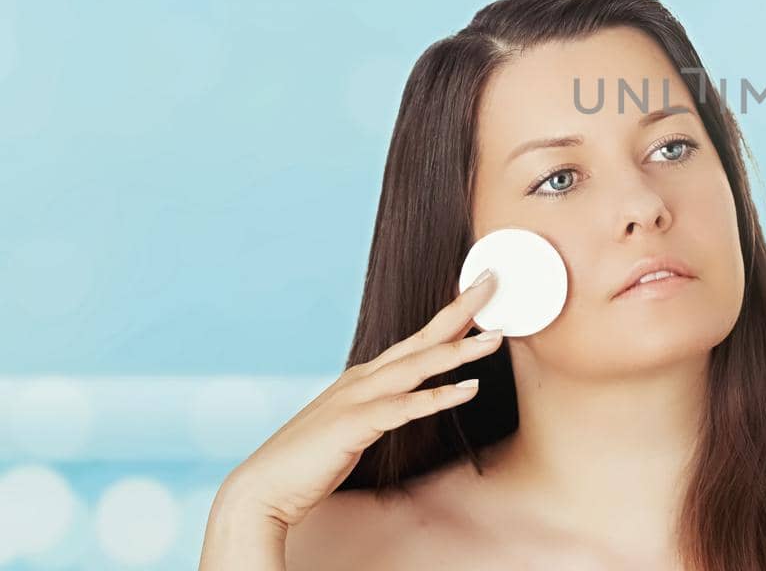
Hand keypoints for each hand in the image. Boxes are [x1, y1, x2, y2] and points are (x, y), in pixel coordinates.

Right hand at [219, 268, 502, 529]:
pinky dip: (436, 397)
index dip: (450, 316)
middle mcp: (362, 379)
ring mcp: (357, 398)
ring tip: (494, 337)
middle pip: (421, 339)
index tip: (480, 294)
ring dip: (457, 350)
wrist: (264, 488)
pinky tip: (468, 390)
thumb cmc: (311, 459)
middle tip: (492, 284)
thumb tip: (409, 400)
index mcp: (364, 377)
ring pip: (416, 366)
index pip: (416, 340)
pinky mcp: (354, 425)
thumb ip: (382, 407)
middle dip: (459, 311)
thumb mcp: (355, 423)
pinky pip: (403, 408)